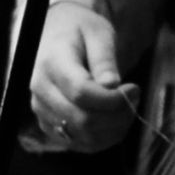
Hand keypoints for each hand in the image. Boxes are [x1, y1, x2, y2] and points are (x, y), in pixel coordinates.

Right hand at [25, 2, 140, 152]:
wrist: (54, 35)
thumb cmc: (79, 31)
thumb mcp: (98, 33)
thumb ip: (104, 59)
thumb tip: (112, 85)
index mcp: (51, 63)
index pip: (81, 93)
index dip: (113, 99)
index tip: (133, 88)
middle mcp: (41, 91)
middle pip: (82, 120)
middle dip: (117, 115)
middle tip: (134, 97)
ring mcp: (43, 111)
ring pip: (84, 137)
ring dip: (114, 128)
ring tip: (126, 106)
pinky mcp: (50, 125)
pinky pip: (81, 143)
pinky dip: (105, 137)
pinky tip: (115, 118)